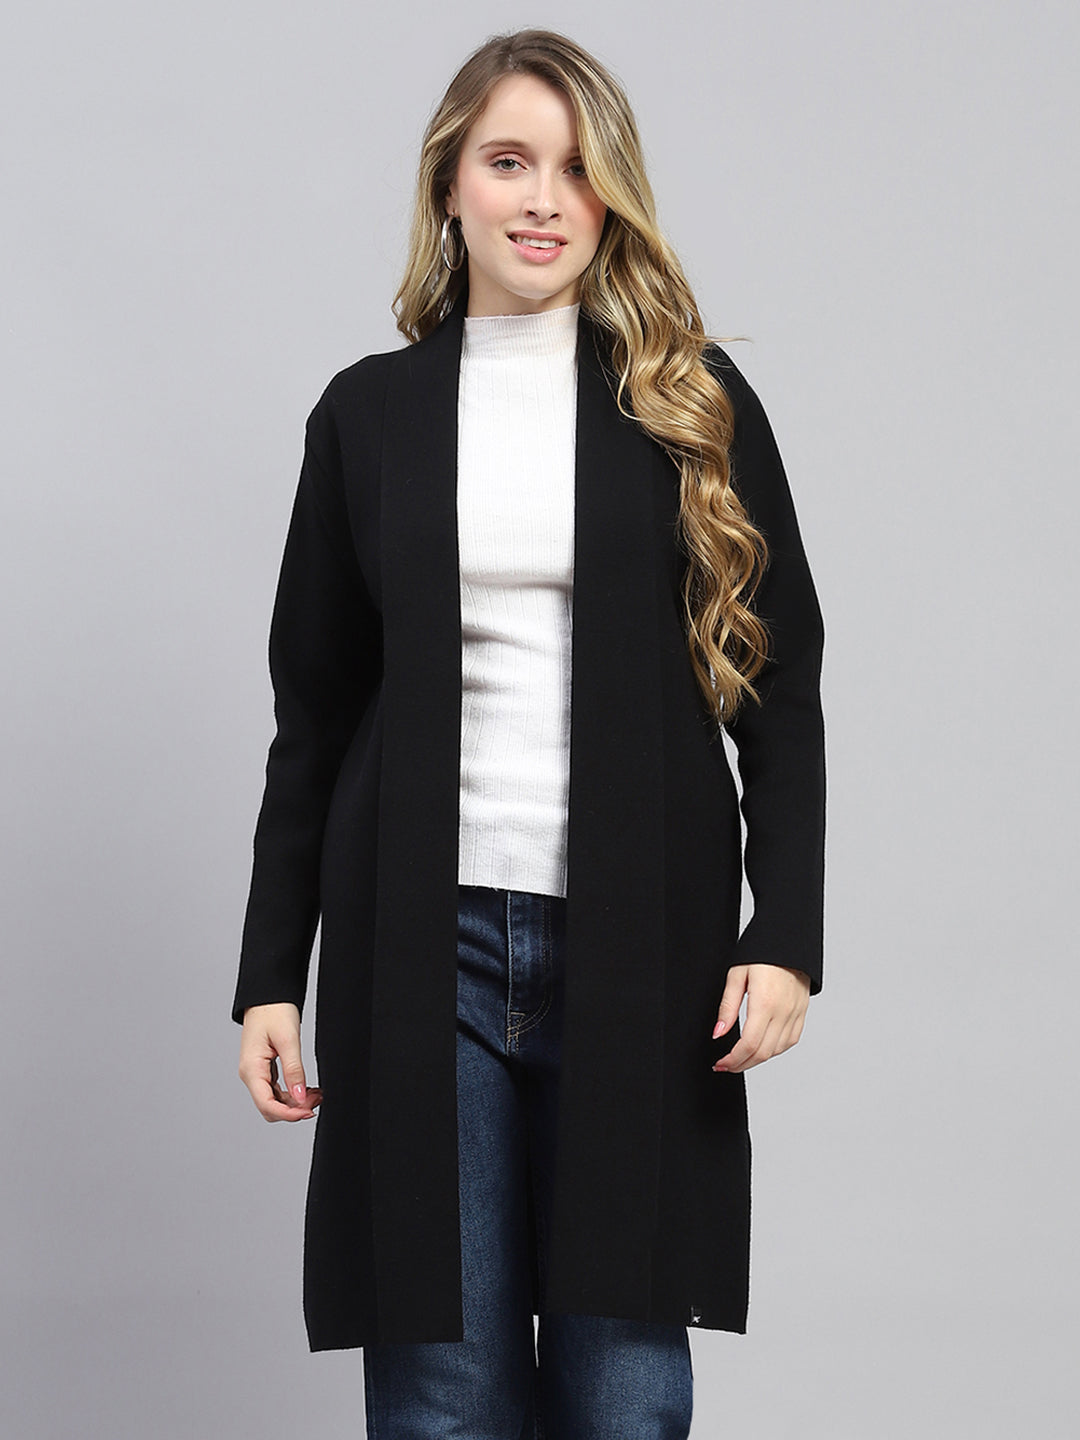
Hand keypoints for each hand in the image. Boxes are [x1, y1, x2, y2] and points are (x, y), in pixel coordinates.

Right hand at [238, 1002, 322, 1121]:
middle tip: (317, 1100)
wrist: (268, 995)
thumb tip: (300, 1098)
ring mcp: (257, 1072)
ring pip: (274, 1100)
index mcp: (251, 1069)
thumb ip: (294, 1070)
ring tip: (317, 1094)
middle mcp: (251, 1074)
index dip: (288, 1114)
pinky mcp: (264, 1068)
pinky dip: (293, 1092)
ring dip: (295, 1102)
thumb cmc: (274, 1011)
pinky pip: (277, 1089)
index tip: (310, 1111)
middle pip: (270, 1107)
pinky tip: (308, 1089)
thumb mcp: (288, 1040)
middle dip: (293, 1109)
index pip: (267, 1104)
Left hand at [710, 963, 810, 1072]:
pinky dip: (774, 1050)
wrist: (789, 941)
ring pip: (777, 1050)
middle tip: (726, 1065)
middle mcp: (783, 1012)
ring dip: (757, 1059)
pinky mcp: (802, 1012)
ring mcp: (795, 1013)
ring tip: (740, 1058)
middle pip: (763, 1053)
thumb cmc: (760, 954)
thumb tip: (718, 1033)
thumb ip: (727, 1007)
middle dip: (742, 1064)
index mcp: (765, 1003)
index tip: (720, 1063)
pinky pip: (790, 1041)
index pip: (749, 1044)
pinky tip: (761, 1048)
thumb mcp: (736, 976)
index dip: (733, 1059)